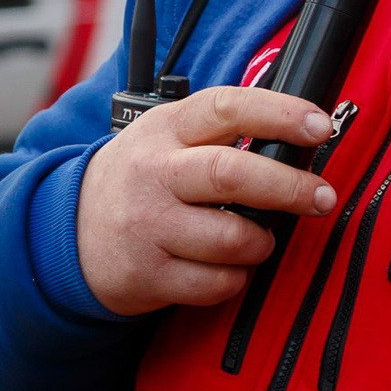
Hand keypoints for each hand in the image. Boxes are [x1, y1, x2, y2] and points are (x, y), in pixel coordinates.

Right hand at [76, 85, 337, 315]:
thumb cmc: (138, 180)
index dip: (279, 113)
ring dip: (261, 242)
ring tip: (260, 239)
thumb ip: (219, 132)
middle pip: (233, 174)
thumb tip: (298, 137)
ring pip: (231, 238)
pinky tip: (229, 268)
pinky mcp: (147, 274)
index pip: (226, 108)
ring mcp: (148, 226)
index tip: (320, 125)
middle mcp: (153, 174)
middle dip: (290, 187)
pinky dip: (235, 278)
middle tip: (322, 197)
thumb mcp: (164, 138)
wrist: (68, 233)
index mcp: (165, 130)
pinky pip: (215, 282)